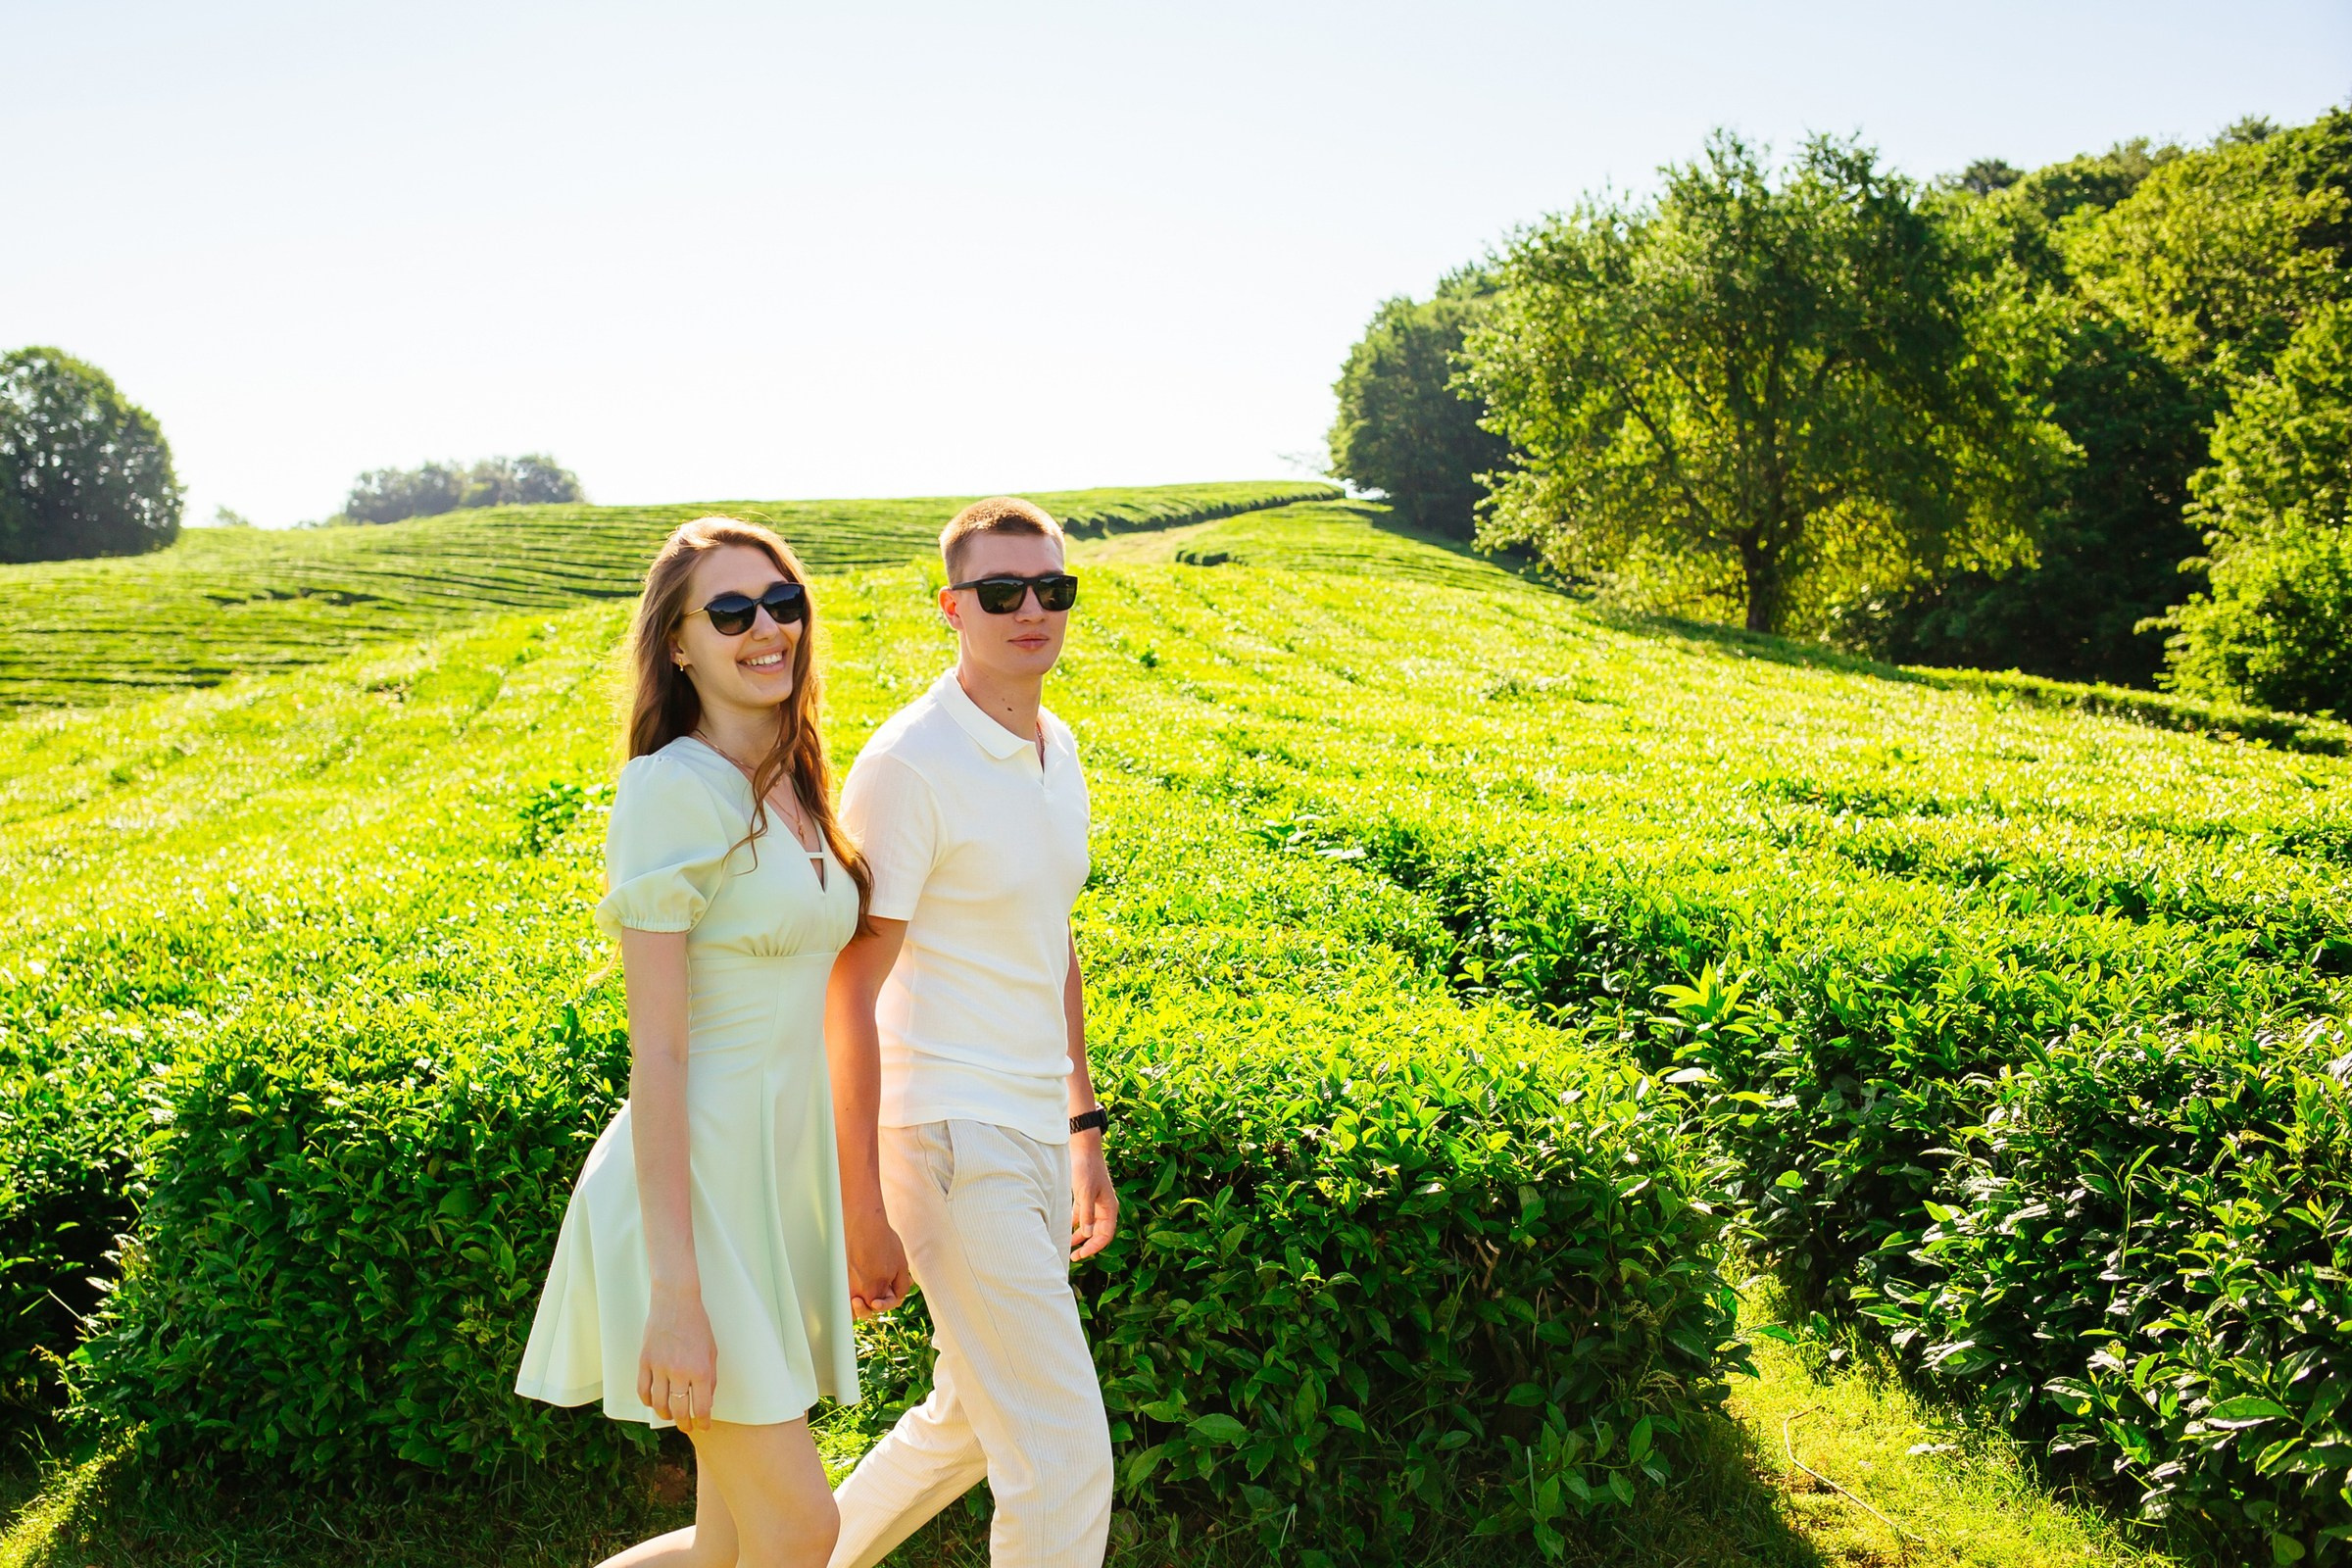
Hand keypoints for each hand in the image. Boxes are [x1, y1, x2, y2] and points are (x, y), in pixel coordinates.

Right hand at [638, 1280, 717, 1432]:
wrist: (675, 1302)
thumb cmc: (697, 1325)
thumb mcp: (712, 1351)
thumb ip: (710, 1377)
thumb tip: (705, 1400)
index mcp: (701, 1369)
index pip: (702, 1406)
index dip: (703, 1421)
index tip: (703, 1426)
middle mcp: (680, 1371)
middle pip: (679, 1409)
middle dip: (684, 1423)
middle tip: (686, 1427)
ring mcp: (659, 1367)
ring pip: (659, 1404)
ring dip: (665, 1415)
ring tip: (671, 1416)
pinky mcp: (644, 1361)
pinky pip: (643, 1390)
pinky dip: (647, 1401)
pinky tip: (654, 1403)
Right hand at [846, 1203, 910, 1319]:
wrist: (863, 1223)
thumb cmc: (883, 1241)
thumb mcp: (901, 1264)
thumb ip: (901, 1285)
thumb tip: (897, 1295)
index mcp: (874, 1290)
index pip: (882, 1307)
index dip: (888, 1302)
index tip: (886, 1292)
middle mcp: (857, 1290)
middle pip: (863, 1313)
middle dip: (871, 1308)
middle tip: (874, 1299)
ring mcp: (845, 1284)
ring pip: (848, 1309)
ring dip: (855, 1308)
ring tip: (859, 1299)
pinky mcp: (838, 1276)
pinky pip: (840, 1295)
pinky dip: (845, 1297)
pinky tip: (851, 1289)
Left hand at [1069, 1134, 1118, 1260]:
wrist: (1082, 1150)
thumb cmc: (1087, 1169)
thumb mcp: (1086, 1193)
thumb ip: (1087, 1214)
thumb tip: (1087, 1234)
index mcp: (1110, 1208)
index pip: (1106, 1235)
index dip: (1095, 1247)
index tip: (1082, 1254)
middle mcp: (1103, 1209)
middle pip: (1097, 1234)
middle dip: (1087, 1246)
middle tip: (1074, 1257)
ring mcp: (1093, 1205)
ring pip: (1087, 1227)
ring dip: (1078, 1238)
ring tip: (1067, 1248)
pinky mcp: (1083, 1199)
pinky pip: (1080, 1218)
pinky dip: (1072, 1226)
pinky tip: (1063, 1232)